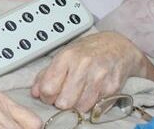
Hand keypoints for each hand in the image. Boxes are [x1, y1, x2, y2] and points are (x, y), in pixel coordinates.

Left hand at [30, 31, 146, 113]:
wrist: (118, 46)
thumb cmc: (88, 51)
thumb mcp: (65, 55)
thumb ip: (47, 74)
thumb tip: (35, 92)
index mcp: (67, 56)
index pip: (48, 88)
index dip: (46, 96)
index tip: (50, 95)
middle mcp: (83, 65)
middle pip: (64, 102)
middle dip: (62, 103)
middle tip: (65, 96)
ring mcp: (99, 76)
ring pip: (80, 107)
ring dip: (78, 104)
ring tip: (80, 93)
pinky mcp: (113, 87)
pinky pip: (96, 106)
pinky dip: (93, 103)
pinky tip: (93, 91)